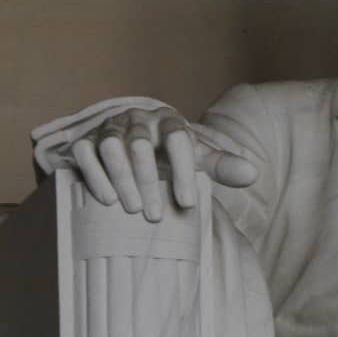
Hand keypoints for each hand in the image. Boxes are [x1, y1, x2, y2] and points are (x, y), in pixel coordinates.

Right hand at [71, 107, 257, 221]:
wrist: (136, 143)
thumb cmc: (170, 154)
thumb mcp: (197, 158)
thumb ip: (222, 165)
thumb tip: (253, 174)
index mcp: (168, 122)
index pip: (178, 138)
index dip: (182, 170)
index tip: (187, 203)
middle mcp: (137, 120)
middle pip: (141, 145)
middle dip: (148, 181)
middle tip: (155, 216)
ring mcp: (110, 129)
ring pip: (111, 146)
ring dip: (121, 179)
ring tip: (132, 209)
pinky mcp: (88, 140)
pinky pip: (85, 152)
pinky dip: (95, 175)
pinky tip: (107, 200)